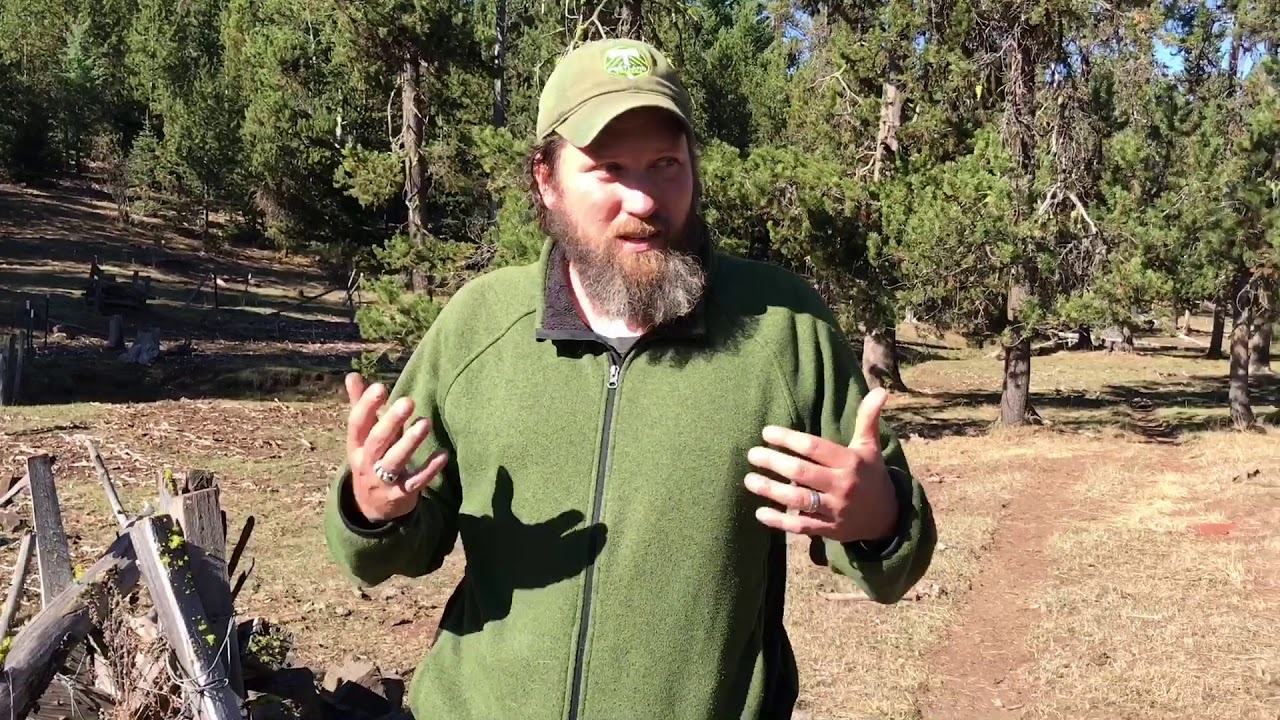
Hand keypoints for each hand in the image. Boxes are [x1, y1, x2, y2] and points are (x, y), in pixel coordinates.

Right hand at [345, 372, 448, 523]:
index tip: (380, 387)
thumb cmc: (371, 459)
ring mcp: (383, 481)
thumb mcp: (362, 437)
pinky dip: (429, 470)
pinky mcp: (401, 494)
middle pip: (376, 441)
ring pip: (394, 461)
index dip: (366, 406)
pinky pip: (416, 482)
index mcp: (355, 446)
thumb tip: (352, 375)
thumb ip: (361, 407)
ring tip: (425, 423)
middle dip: (391, 421)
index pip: (357, 424)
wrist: (371, 507)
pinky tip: (443, 455)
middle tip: (408, 401)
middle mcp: (366, 463)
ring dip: (410, 443)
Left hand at [744, 388, 898, 542]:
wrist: (887, 517)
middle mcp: (842, 485)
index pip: (814, 448)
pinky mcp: (829, 529)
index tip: (766, 432)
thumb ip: (867, 418)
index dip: (789, 439)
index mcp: (850, 462)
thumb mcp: (869, 446)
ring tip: (749, 479)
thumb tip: (879, 390)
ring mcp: (835, 510)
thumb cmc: (871, 474)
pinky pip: (801, 526)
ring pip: (798, 500)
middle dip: (775, 462)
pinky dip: (780, 522)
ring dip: (771, 490)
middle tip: (752, 454)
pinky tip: (760, 512)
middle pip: (802, 473)